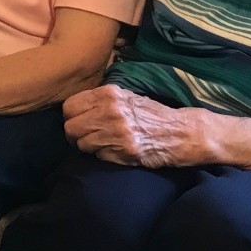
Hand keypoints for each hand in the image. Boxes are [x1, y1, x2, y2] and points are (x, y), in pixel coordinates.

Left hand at [62, 85, 201, 168]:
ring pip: (81, 144)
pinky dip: (102, 156)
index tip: (78, 122)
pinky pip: (98, 156)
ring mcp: (117, 132)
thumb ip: (101, 100)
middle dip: (75, 135)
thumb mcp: (126, 97)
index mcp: (109, 94)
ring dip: (88, 147)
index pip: (69, 106)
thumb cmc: (152, 114)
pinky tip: (115, 151)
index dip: (71, 117)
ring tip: (102, 145)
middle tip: (86, 138)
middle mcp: (110, 111)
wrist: (181, 132)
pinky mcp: (124, 151)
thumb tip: (74, 109)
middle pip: (70, 127)